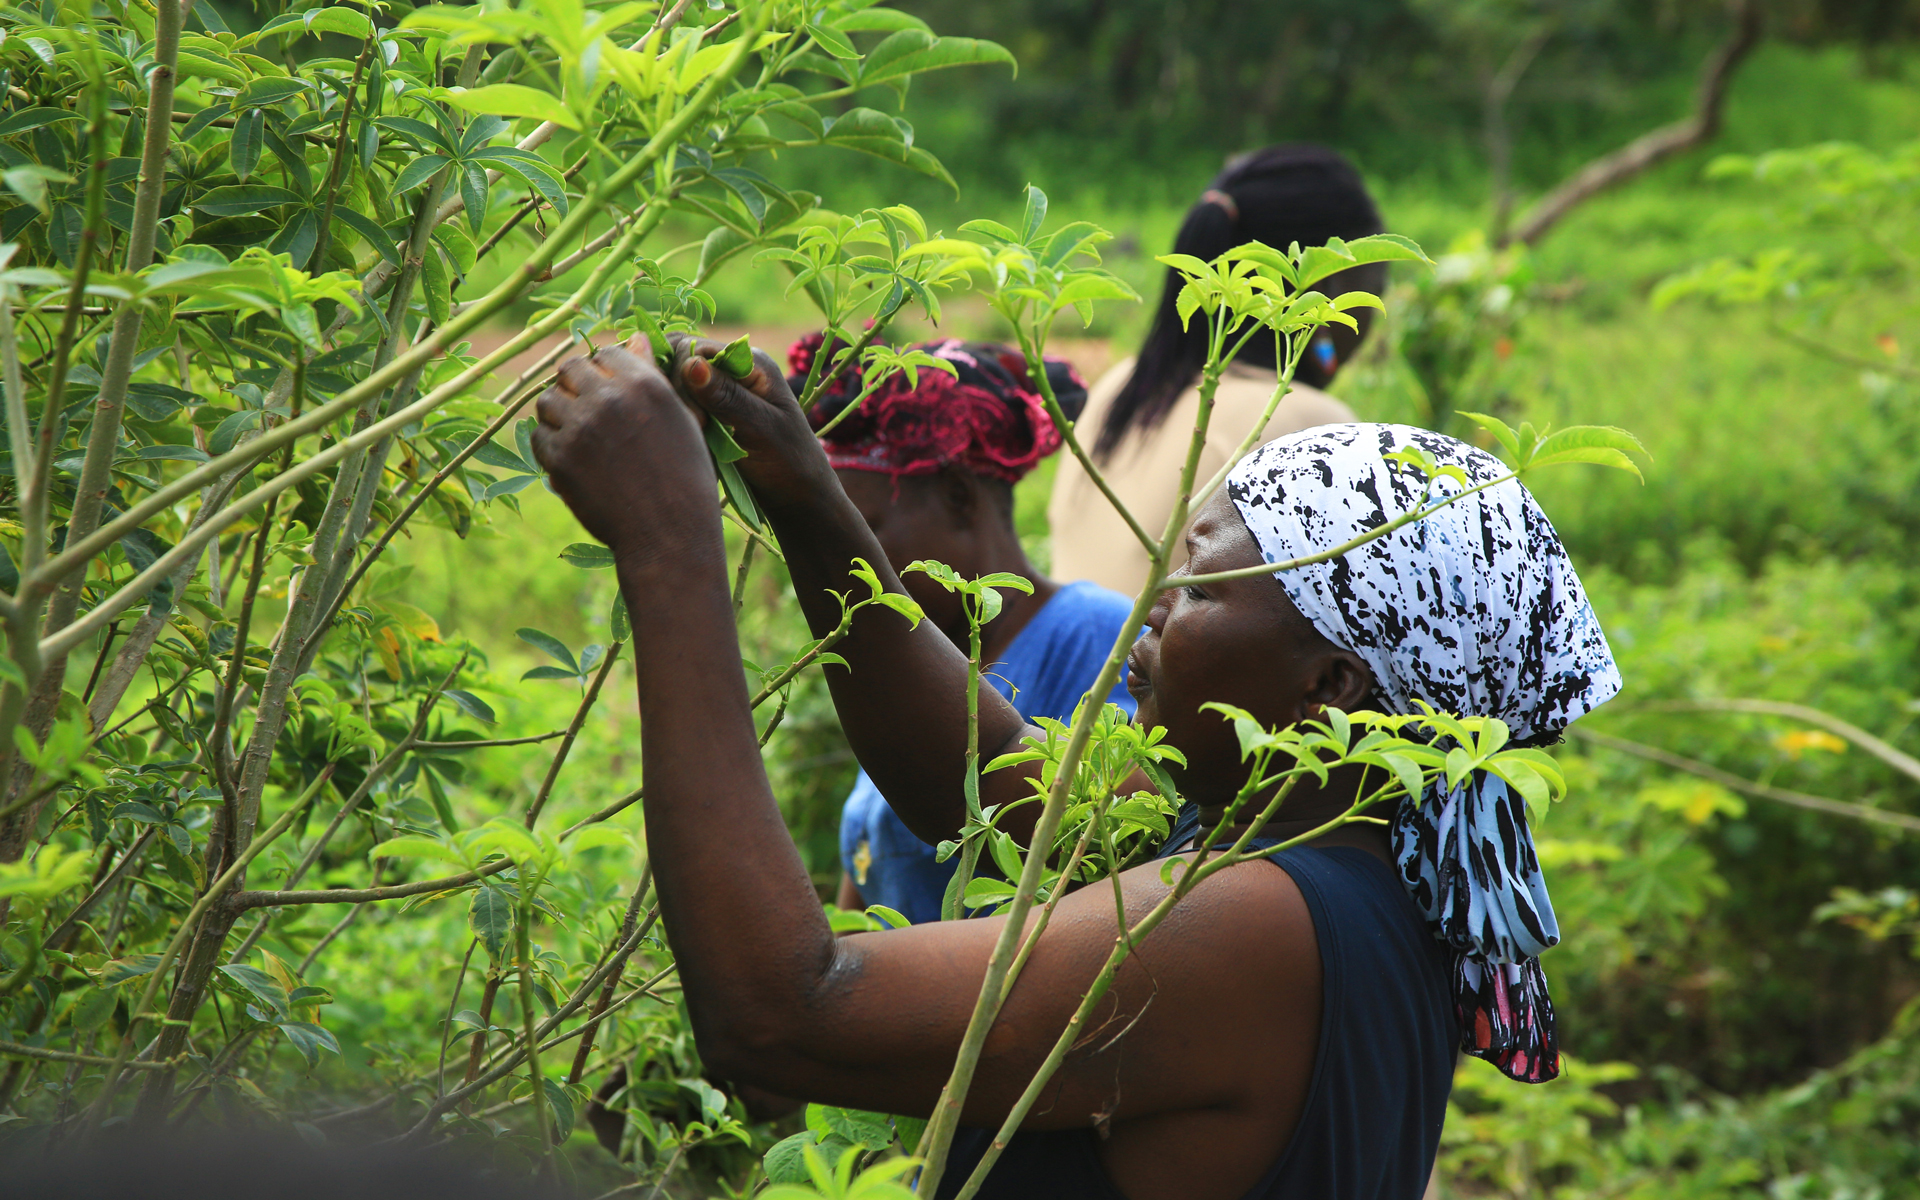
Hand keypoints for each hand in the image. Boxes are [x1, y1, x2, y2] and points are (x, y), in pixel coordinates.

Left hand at [531, 341, 716, 554]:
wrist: (670, 535)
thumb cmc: (685, 479)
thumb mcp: (681, 421)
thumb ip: (653, 377)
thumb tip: (636, 338)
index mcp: (645, 384)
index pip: (606, 353)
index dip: (604, 370)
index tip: (608, 392)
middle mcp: (610, 398)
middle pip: (570, 369)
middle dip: (575, 386)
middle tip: (587, 412)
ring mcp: (581, 428)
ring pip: (547, 400)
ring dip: (559, 415)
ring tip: (580, 437)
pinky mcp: (560, 458)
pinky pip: (540, 438)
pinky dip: (552, 448)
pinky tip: (575, 462)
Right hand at [669, 333, 836, 510]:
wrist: (796, 496)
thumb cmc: (789, 463)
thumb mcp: (762, 429)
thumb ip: (727, 397)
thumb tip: (691, 364)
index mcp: (749, 362)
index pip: (692, 347)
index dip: (682, 377)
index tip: (698, 419)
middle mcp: (731, 370)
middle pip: (676, 360)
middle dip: (674, 391)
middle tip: (695, 428)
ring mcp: (718, 392)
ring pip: (673, 384)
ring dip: (674, 408)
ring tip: (696, 437)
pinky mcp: (708, 413)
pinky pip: (678, 406)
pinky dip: (678, 420)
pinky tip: (692, 441)